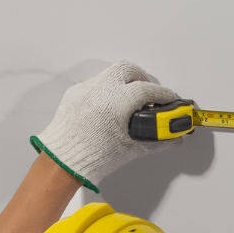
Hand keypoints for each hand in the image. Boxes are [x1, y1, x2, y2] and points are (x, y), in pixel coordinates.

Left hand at [30, 61, 180, 190]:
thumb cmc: (90, 158)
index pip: (147, 89)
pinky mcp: (75, 92)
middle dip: (143, 79)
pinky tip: (111, 106)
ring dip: (125, 82)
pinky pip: (96, 83)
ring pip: (111, 73)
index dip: (163, 95)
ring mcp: (86, 89)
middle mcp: (100, 90)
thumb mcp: (130, 150)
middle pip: (129, 70)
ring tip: (131, 100)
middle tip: (151, 94)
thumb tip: (172, 139)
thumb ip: (156, 142)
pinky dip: (108, 90)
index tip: (169, 100)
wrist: (62, 162)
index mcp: (115, 102)